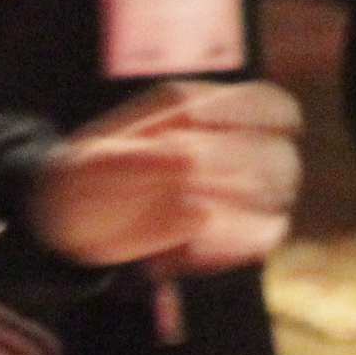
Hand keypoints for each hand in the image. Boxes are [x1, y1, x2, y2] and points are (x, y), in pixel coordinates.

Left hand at [29, 80, 301, 276]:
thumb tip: (186, 157)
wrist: (73, 221)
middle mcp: (227, 144)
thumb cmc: (85, 175)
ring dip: (237, 211)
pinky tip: (189, 249)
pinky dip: (233, 245)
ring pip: (280, 198)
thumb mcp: (97, 161)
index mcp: (200, 108)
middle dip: (237, 170)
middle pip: (281, 157)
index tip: (199, 126)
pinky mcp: (234, 228)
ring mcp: (236, 189)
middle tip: (186, 181)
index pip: (270, 105)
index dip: (250, 116)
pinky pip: (264, 236)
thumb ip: (139, 158)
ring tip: (183, 213)